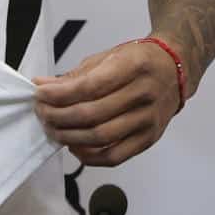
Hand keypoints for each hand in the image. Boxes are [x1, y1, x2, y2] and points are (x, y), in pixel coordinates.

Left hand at [34, 39, 181, 165]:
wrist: (174, 70)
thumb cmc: (137, 61)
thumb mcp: (107, 57)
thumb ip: (75, 75)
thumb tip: (42, 86)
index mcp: (132, 67)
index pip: (89, 86)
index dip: (59, 94)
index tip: (39, 93)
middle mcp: (144, 95)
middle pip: (92, 114)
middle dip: (58, 116)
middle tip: (42, 112)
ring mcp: (148, 120)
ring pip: (100, 137)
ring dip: (69, 136)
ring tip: (53, 129)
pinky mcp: (149, 139)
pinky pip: (115, 156)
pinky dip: (89, 156)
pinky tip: (74, 146)